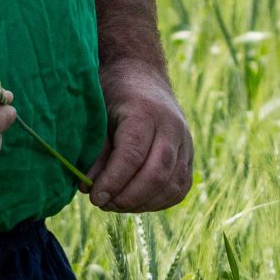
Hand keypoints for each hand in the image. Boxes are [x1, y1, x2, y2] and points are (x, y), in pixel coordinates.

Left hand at [90, 58, 192, 211]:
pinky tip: (137, 201)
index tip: (94, 196)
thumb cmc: (112, 96)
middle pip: (157, 173)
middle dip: (128, 197)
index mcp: (146, 111)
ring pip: (172, 185)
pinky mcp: (189, 155)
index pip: (133, 155)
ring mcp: (185, 141)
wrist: (141, 76)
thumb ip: (95, 152)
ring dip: (142, 203)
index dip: (113, 181)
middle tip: (103, 203)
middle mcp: (172, 126)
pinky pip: (180, 187)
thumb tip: (90, 189)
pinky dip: (159, 201)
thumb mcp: (97, 116)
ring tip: (116, 203)